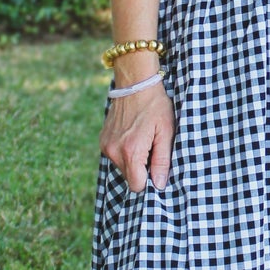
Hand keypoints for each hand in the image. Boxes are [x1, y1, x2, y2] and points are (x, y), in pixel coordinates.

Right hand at [100, 71, 174, 191]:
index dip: (149, 180)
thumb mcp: (166, 131)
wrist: (135, 83)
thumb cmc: (155, 106)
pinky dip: (124, 152)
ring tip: (143, 139)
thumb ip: (162, 160)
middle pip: (129, 177)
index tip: (156, 166)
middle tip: (151, 147)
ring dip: (133, 160)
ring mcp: (106, 145)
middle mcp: (114, 151)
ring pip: (122, 167)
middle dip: (141, 169)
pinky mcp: (102, 140)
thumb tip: (159, 184)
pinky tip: (133, 135)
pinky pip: (115, 156)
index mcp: (131, 151)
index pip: (137, 186)